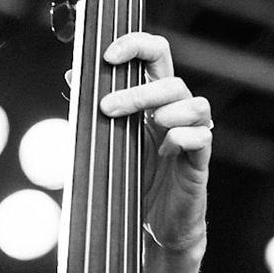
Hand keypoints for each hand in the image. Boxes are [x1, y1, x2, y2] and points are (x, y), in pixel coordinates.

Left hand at [97, 32, 210, 252]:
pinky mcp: (200, 162)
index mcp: (154, 100)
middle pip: (172, 81)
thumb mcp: (108, 140)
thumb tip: (72, 76)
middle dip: (138, 91)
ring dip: (167, 110)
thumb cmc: (134, 179)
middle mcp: (176, 113)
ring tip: (148, 127)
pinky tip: (163, 154)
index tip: (108, 55)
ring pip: (196, 103)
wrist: (154, 227)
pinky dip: (181, 139)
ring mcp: (192, 136)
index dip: (136, 45)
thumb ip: (94, 109)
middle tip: (107, 108)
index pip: (155, 56)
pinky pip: (202, 137)